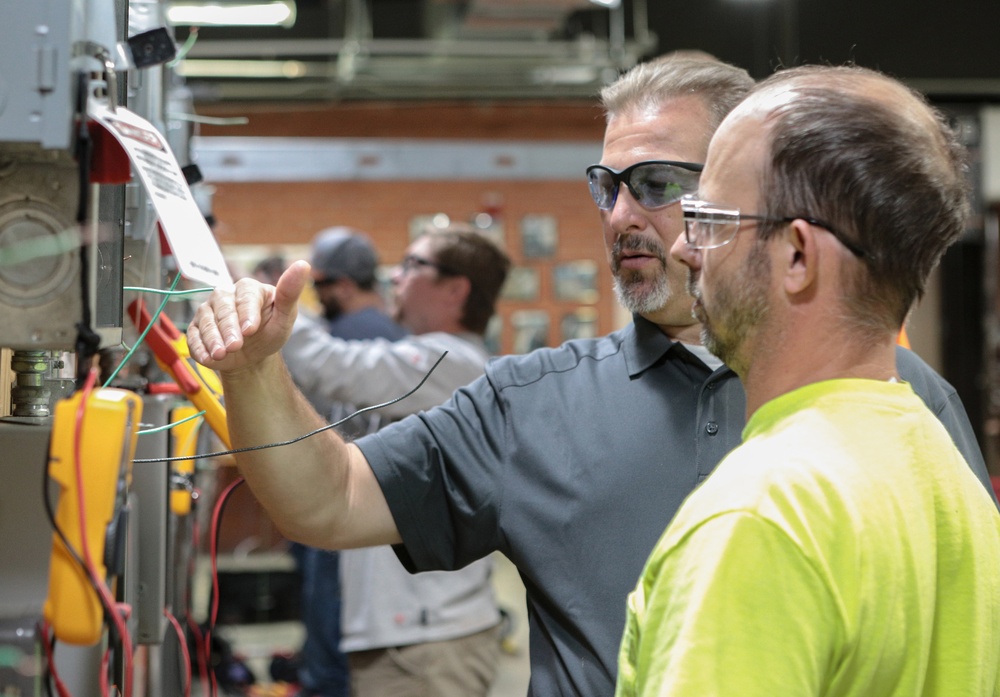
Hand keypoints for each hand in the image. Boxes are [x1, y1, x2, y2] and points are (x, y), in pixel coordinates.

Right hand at [187, 260, 310, 372]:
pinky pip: (193, 336)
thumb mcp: (286, 317)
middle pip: (223, 308)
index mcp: (249, 289)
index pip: (245, 296)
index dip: (247, 313)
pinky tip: (208, 358)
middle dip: (228, 328)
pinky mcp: (197, 328)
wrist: (253, 355)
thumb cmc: (270, 331)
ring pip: (206, 321)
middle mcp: (226, 295)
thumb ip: (290, 293)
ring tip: (221, 354)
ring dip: (212, 339)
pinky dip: (199, 347)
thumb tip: (303, 264)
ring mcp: (208, 311)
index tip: (250, 330)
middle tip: (235, 346)